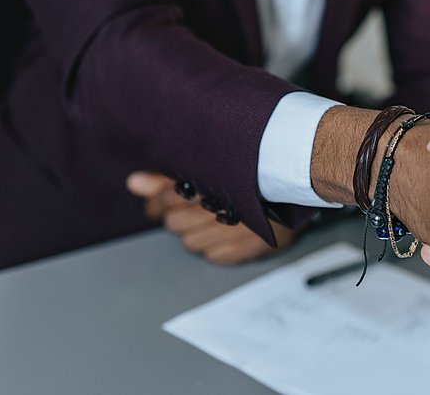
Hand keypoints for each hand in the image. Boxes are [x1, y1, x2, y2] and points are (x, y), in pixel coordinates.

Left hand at [126, 172, 297, 263]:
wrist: (296, 181)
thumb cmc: (248, 177)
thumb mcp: (206, 171)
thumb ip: (165, 179)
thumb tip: (132, 183)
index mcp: (213, 180)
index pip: (168, 197)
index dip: (160, 201)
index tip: (165, 201)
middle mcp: (225, 204)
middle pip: (174, 224)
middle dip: (178, 218)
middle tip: (194, 209)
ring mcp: (240, 228)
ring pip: (191, 243)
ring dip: (196, 234)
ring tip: (212, 221)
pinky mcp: (252, 247)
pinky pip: (215, 257)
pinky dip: (217, 247)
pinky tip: (227, 233)